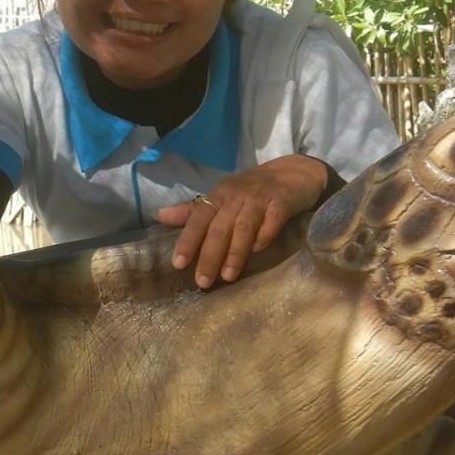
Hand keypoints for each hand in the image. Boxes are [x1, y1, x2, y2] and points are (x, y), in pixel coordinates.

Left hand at [155, 154, 329, 288]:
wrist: (295, 172)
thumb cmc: (252, 190)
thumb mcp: (221, 197)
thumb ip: (192, 210)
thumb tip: (159, 216)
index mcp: (219, 195)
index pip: (198, 218)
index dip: (188, 240)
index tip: (178, 264)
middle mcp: (236, 196)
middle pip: (220, 227)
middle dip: (209, 255)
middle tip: (202, 282)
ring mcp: (260, 198)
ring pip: (244, 227)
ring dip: (235, 252)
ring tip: (227, 276)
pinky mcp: (283, 201)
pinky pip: (273, 221)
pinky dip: (265, 235)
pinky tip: (259, 250)